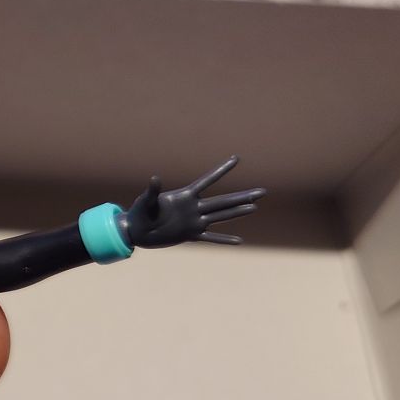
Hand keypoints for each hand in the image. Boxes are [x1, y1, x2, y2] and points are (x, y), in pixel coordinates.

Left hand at [119, 156, 265, 248]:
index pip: (208, 181)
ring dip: (237, 212)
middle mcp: (194, 208)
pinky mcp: (190, 235)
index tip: (236, 159)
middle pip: (223, 201)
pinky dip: (224, 240)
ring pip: (221, 217)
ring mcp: (194, 222)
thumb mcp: (145, 201)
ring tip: (255, 207)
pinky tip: (239, 241)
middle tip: (262, 192)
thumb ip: (152, 191)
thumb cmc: (139, 213)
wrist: (137, 231)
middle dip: (242, 196)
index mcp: (185, 196)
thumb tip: (155, 178)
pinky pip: (210, 238)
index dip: (222, 170)